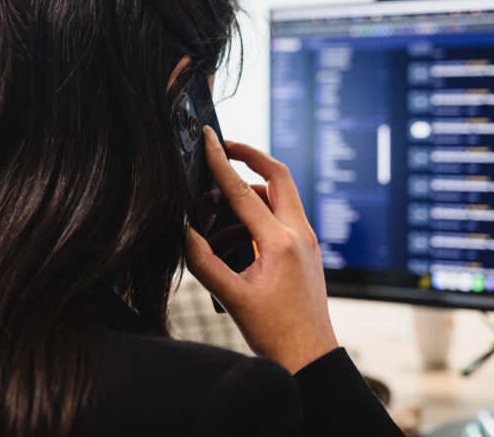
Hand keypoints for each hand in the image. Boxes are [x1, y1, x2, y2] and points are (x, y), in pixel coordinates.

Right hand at [185, 126, 338, 373]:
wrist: (310, 356)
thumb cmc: (276, 332)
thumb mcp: (231, 297)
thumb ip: (203, 262)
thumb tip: (184, 232)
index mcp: (279, 243)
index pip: (243, 191)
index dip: (221, 162)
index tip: (209, 138)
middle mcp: (299, 234)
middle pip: (278, 175)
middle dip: (251, 156)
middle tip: (226, 147)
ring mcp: (306, 240)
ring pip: (279, 196)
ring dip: (250, 192)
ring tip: (216, 210)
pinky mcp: (306, 249)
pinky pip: (282, 216)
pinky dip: (258, 214)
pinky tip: (233, 236)